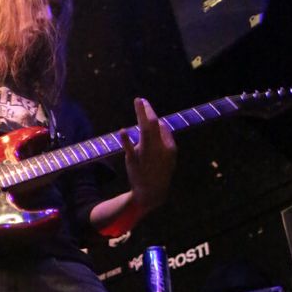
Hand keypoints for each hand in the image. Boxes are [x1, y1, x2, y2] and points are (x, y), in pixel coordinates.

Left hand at [120, 97, 176, 213]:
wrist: (151, 191)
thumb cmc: (160, 171)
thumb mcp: (170, 156)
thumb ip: (166, 138)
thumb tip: (160, 122)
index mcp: (168, 146)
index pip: (160, 127)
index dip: (152, 116)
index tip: (145, 108)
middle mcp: (158, 148)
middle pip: (153, 124)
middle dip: (147, 110)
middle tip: (141, 100)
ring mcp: (145, 153)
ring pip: (144, 130)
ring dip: (141, 114)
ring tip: (138, 102)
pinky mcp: (133, 160)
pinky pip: (129, 148)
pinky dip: (126, 139)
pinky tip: (122, 131)